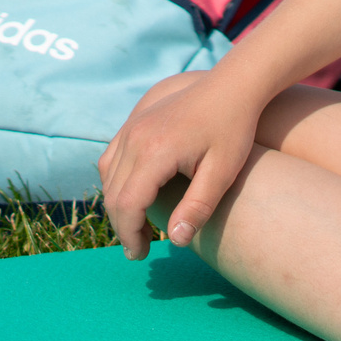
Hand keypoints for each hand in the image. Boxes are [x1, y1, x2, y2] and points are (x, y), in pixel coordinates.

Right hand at [96, 67, 264, 260]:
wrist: (232, 85)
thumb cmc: (233, 128)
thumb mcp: (223, 171)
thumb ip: (198, 207)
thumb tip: (175, 240)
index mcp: (155, 151)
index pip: (127, 204)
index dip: (130, 234)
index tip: (141, 255)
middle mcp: (135, 138)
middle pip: (113, 194)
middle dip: (123, 226)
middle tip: (140, 250)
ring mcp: (131, 127)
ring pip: (107, 176)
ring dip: (118, 206)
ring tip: (138, 228)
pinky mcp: (134, 123)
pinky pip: (110, 158)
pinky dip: (116, 183)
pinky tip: (135, 197)